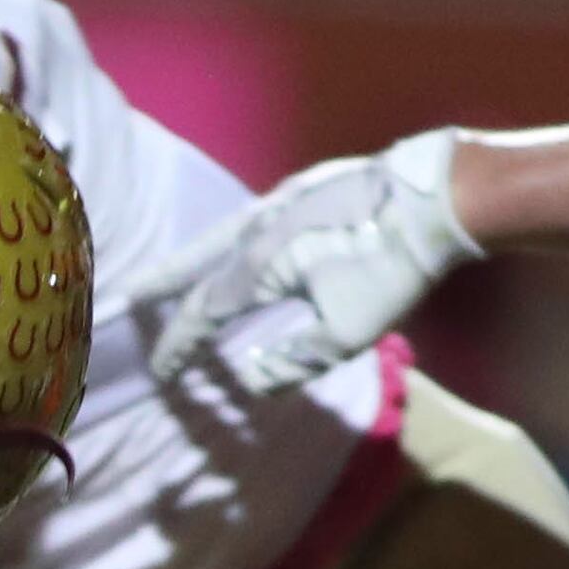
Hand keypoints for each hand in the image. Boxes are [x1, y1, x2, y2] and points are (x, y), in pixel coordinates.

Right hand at [143, 131, 476, 394]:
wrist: (438, 195)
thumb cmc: (392, 268)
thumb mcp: (350, 333)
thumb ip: (295, 360)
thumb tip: (252, 380)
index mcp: (258, 268)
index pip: (202, 314)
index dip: (177, 346)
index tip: (161, 371)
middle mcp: (256, 231)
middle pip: (194, 264)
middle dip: (161, 285)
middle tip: (130, 296)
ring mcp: (281, 203)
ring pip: (221, 236)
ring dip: (192, 258)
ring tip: (177, 270)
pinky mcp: (307, 188)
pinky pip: (250, 219)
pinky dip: (229, 238)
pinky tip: (241, 242)